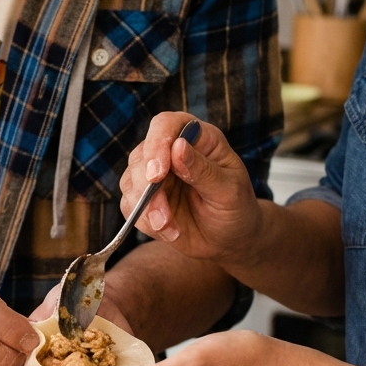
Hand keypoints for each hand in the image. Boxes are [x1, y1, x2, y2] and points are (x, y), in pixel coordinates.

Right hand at [120, 112, 262, 266]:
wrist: (229, 240)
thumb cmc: (236, 208)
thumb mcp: (229, 190)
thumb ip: (203, 170)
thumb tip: (178, 147)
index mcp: (197, 139)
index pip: (166, 125)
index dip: (156, 144)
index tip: (157, 173)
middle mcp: (171, 152)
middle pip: (141, 155)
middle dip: (147, 188)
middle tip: (163, 215)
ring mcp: (154, 176)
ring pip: (130, 181)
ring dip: (146, 208)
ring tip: (169, 227)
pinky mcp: (144, 199)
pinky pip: (129, 206)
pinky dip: (145, 221)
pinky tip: (168, 231)